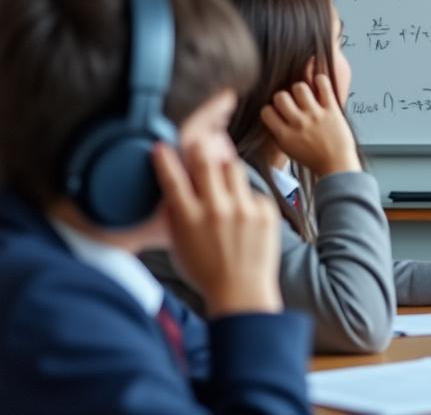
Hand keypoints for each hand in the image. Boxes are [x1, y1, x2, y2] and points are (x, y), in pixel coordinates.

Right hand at [152, 142, 282, 316]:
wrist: (242, 292)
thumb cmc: (205, 271)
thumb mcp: (178, 245)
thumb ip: (176, 215)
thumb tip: (175, 188)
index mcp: (189, 218)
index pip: (173, 178)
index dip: (165, 159)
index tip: (161, 147)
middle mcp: (216, 209)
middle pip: (206, 162)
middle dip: (199, 147)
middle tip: (199, 142)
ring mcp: (243, 209)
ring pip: (233, 168)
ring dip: (225, 167)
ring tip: (223, 176)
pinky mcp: (265, 211)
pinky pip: (253, 191)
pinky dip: (245, 197)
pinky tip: (243, 213)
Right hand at [260, 74, 359, 177]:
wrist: (338, 166)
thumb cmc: (314, 159)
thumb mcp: (289, 150)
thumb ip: (279, 133)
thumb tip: (275, 116)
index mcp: (285, 135)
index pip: (266, 112)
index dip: (270, 109)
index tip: (277, 111)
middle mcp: (298, 123)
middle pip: (281, 96)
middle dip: (284, 97)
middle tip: (292, 102)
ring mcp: (315, 115)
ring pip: (300, 87)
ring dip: (301, 89)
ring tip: (306, 95)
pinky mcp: (332, 109)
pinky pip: (324, 85)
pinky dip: (320, 81)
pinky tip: (319, 85)